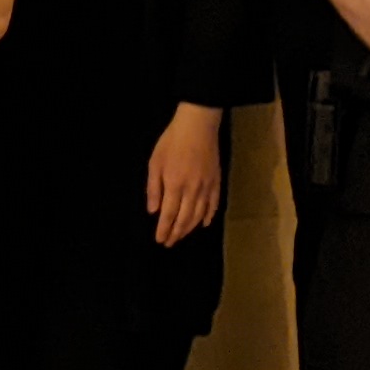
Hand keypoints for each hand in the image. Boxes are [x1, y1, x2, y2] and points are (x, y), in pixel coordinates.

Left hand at [143, 103, 223, 246]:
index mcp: (174, 185)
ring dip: (189, 228)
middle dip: (176, 233)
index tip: (160, 240)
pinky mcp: (216, 181)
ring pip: (199, 214)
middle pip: (184, 218)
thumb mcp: (155, 163)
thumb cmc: (171, 142)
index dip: (164, 230)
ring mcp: (206, 187)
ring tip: (182, 236)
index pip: (168, 215)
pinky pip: (214, 203)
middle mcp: (192, 190)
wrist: (197, 126)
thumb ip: (153, 189)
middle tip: (169, 243)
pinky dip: (209, 216)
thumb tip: (153, 211)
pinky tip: (204, 224)